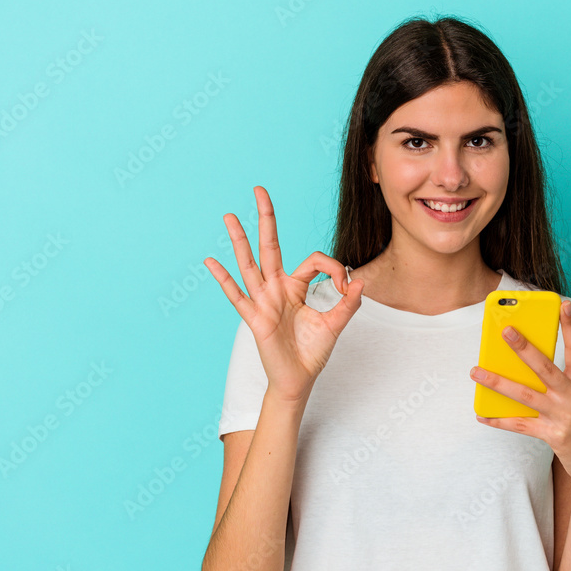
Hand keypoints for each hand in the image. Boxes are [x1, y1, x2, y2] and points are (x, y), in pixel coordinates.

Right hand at [204, 186, 364, 402]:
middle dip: (266, 218)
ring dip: (239, 240)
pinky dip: (224, 279)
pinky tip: (210, 261)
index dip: (333, 267)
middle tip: (260, 190)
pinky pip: (237, 296)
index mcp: (296, 287)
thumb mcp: (336, 325)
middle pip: (270, 246)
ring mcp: (263, 302)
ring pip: (250, 264)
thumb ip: (348, 303)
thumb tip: (360, 280)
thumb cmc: (312, 352)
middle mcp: (277, 289)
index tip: (345, 284)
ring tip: (228, 216)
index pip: (313, 260)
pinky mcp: (255, 319)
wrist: (299, 379)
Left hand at [469, 300, 570, 486]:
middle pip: (545, 367)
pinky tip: (481, 415)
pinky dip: (498, 420)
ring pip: (525, 395)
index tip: (564, 304)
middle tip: (506, 331)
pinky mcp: (553, 435)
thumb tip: (520, 368)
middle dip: (524, 348)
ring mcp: (563, 416)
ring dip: (498, 382)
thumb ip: (555, 383)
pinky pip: (519, 425)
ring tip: (477, 372)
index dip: (570, 327)